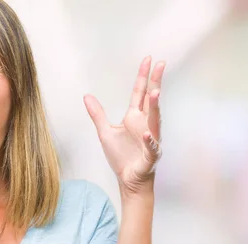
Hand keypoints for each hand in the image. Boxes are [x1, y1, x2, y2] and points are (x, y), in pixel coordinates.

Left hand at [84, 56, 163, 194]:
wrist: (129, 179)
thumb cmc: (121, 157)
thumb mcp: (105, 132)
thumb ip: (97, 114)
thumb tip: (86, 96)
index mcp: (135, 117)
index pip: (139, 93)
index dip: (143, 76)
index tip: (149, 60)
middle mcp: (145, 124)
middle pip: (151, 100)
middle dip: (155, 82)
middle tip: (161, 64)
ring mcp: (150, 139)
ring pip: (155, 120)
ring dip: (155, 107)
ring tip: (155, 92)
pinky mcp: (150, 155)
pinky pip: (151, 147)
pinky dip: (150, 141)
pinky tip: (147, 134)